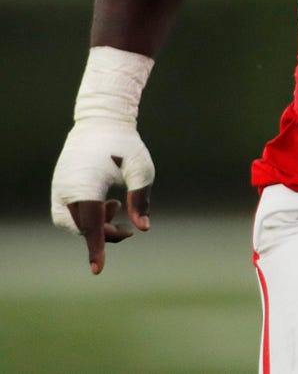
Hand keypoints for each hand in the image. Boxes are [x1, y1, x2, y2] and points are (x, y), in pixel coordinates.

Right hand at [50, 117, 153, 273]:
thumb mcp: (141, 169)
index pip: (91, 224)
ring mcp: (59, 188)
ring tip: (116, 208)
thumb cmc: (125, 145)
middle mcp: (67, 189)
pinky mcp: (59, 187)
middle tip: (127, 232)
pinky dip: (86, 217)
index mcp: (86, 184)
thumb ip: (141, 198)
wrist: (101, 122)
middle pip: (81, 227)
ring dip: (94, 225)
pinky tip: (107, 204)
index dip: (96, 247)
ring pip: (71, 223)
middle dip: (103, 235)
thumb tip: (143, 228)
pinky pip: (67, 213)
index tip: (98, 270)